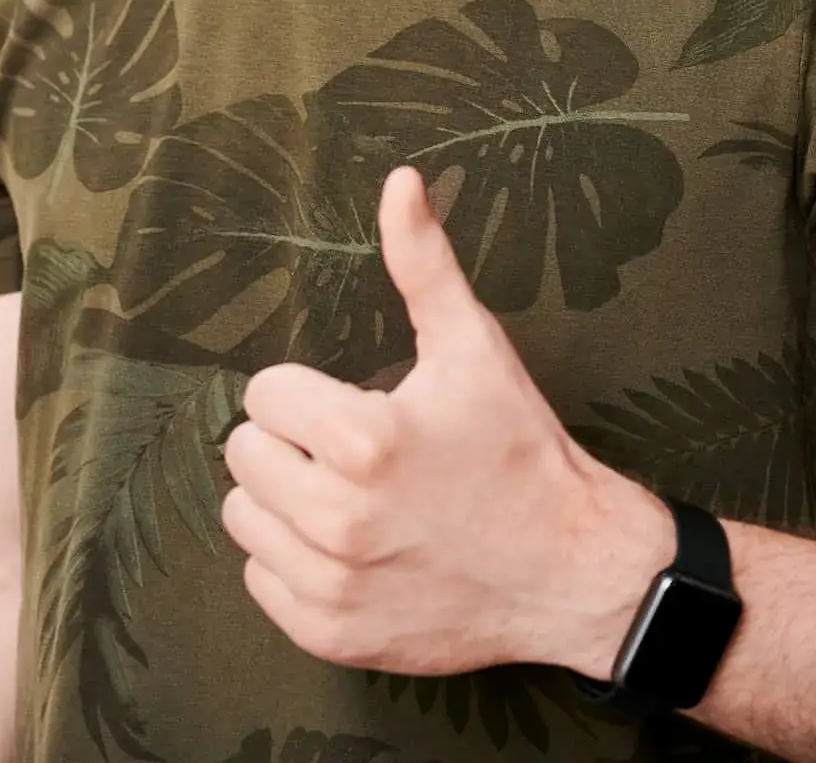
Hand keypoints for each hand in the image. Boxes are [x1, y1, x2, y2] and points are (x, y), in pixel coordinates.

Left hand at [220, 164, 670, 675]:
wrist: (572, 568)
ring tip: (345, 493)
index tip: (355, 402)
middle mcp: (338, 519)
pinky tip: (347, 545)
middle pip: (244, 452)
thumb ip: (422, 260)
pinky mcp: (332, 635)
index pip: (265, 393)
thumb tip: (398, 180)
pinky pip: (260, 581)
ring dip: (283, 499)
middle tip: (350, 449)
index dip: (308, 392)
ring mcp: (332, 585)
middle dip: (291, 441)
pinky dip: (291, 561)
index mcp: (363, 440)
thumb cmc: (519, 449)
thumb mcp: (473, 344)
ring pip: (243, 516)